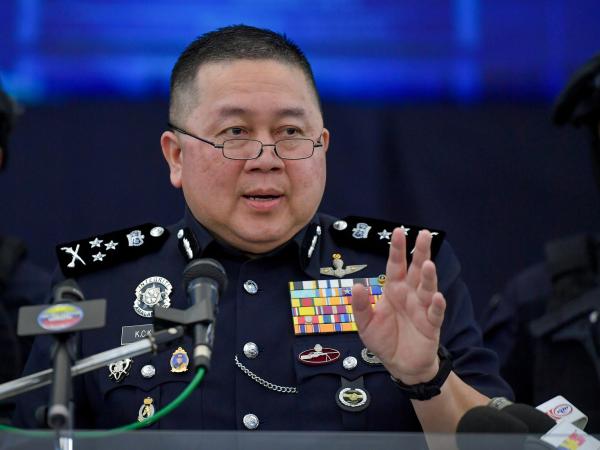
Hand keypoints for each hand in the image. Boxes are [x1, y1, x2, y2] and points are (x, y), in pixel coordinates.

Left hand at [352, 228, 445, 384]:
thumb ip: (360, 305)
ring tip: (428, 264)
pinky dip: (437, 305)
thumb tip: (355, 286)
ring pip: (427, 288)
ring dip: (428, 276)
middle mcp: (410, 294)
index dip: (397, 249)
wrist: (400, 365)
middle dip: (421, 252)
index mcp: (394, 290)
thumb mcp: (365, 324)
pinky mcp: (431, 325)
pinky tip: (437, 296)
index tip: (399, 231)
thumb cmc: (384, 340)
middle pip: (417, 269)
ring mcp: (422, 308)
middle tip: (425, 234)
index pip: (396, 265)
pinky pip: (435, 313)